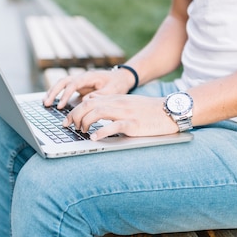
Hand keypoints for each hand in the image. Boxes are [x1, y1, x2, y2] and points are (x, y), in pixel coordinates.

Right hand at [43, 68, 134, 108]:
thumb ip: (100, 95)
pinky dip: (57, 94)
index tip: (61, 105)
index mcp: (89, 77)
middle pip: (63, 81)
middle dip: (54, 92)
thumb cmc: (117, 84)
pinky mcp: (79, 87)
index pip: (73, 84)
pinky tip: (51, 102)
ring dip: (53, 92)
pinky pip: (65, 89)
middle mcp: (81, 78)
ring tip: (45, 103)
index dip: (66, 94)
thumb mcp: (112, 90)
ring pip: (62, 84)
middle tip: (47, 103)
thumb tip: (85, 101)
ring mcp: (79, 82)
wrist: (121, 78)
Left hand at [63, 94, 179, 140]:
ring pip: (97, 113)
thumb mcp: (127, 102)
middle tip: (69, 127)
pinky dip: (101, 132)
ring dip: (85, 123)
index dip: (74, 110)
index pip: (88, 101)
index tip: (67, 121)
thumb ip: (110, 102)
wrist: (170, 111)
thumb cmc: (148, 109)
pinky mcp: (133, 124)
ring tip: (81, 132)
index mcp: (115, 98)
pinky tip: (94, 137)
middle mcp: (117, 103)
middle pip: (89, 106)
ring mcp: (125, 113)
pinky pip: (113, 126)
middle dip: (74, 116)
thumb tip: (91, 104)